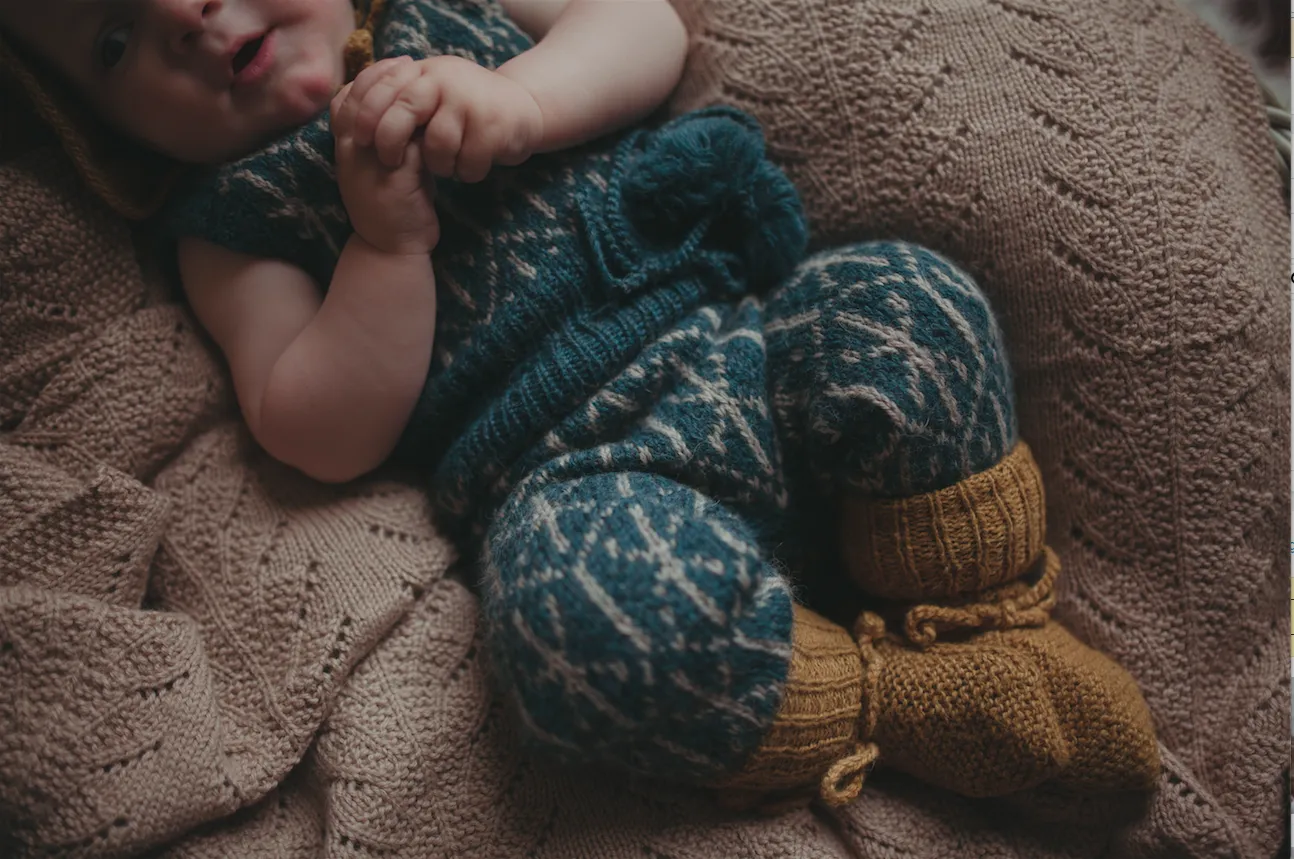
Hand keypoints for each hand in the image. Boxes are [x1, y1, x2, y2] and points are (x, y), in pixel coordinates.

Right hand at [330, 58, 440, 255]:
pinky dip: (422, 126)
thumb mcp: (382, 167)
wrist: (393, 250)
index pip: (345, 99)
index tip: (395, 63)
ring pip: (381, 118)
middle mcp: (352, 155)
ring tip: (425, 81)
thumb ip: (383, 139)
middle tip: (410, 63)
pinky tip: (438, 116)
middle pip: (359, 100)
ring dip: (403, 96)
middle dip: (384, 77)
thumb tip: (397, 107)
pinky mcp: (395, 181)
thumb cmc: (393, 206)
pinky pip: (408, 144)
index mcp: (346, 149)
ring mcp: (370, 167)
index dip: (369, 77)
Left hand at [335, 54, 543, 182]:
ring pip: (438, 145)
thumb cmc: (466, 108)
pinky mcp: (494, 127)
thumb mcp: (429, 93)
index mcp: (425, 70)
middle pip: (405, 110)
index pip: (383, 86)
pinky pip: (468, 161)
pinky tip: (470, 169)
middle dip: (391, 141)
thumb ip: (394, 98)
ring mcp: (471, 101)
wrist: (523, 109)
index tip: (358, 141)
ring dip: (439, 165)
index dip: (366, 115)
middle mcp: (446, 79)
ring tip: (446, 168)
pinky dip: (467, 173)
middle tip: (389, 164)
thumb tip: (344, 110)